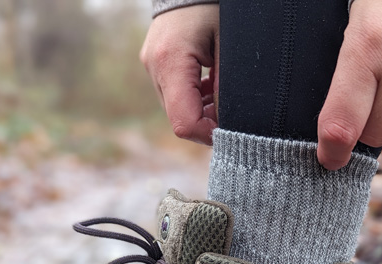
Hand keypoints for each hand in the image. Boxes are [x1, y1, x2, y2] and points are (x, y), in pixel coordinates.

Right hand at [141, 5, 218, 144]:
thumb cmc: (213, 7)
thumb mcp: (228, 47)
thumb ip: (226, 87)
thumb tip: (227, 121)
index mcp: (172, 62)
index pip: (184, 122)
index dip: (207, 134)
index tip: (229, 130)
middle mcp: (155, 68)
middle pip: (179, 119)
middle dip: (206, 122)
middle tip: (230, 109)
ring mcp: (151, 67)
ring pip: (176, 109)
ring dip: (200, 110)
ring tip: (219, 91)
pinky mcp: (154, 65)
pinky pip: (172, 95)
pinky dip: (193, 98)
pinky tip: (208, 84)